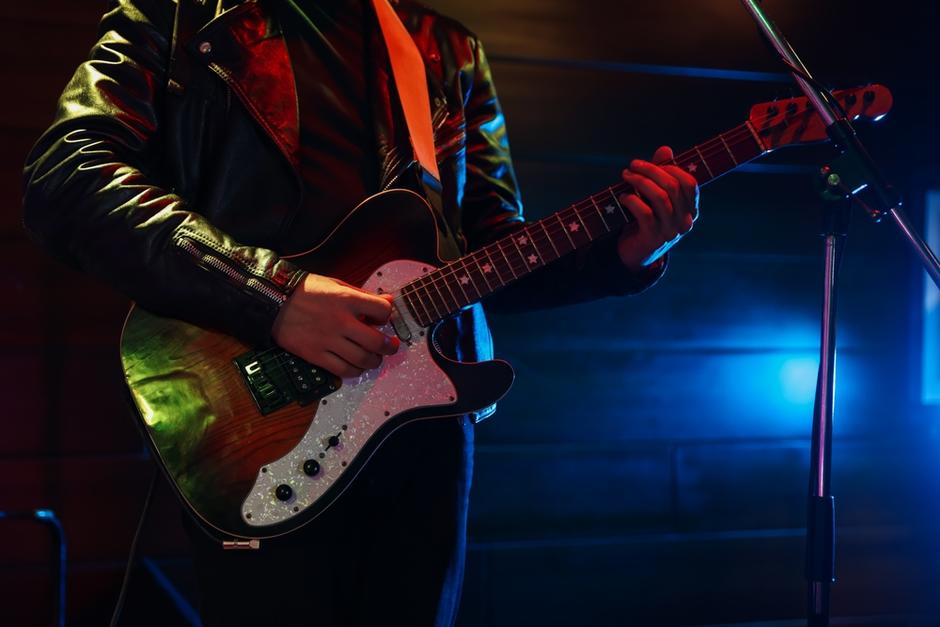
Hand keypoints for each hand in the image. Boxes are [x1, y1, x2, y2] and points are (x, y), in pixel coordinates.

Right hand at [271, 273, 399, 377]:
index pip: (381, 311)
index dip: (387, 315)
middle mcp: (340, 321)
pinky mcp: (316, 355)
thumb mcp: (336, 284)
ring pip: (362, 359)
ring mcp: (328, 340)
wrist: (273, 301)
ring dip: (374, 361)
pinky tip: (356, 365)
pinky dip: (355, 371)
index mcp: (346, 300)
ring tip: (374, 357)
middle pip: (376, 341)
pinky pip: (343, 370)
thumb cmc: (305, 291)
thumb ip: (363, 295)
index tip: (383, 319)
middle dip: (389, 346)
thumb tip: (389, 301)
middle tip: (390, 346)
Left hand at [617, 145, 699, 270]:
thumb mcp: (654, 195)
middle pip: (672, 186)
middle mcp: (686, 221)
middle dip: (650, 171)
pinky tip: (623, 197)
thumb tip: (666, 149)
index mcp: (691, 209)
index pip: (689, 182)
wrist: (635, 253)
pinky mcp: (654, 238)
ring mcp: (671, 231)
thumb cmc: (646, 219)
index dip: (669, 168)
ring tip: (625, 177)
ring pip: (659, 197)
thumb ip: (661, 173)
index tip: (647, 164)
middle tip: (631, 166)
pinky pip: (645, 212)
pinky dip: (631, 200)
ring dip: (639, 182)